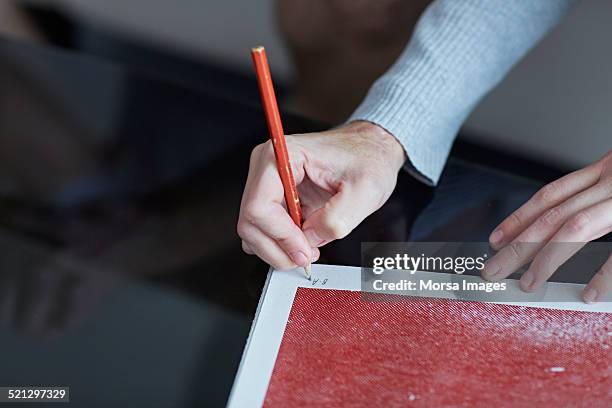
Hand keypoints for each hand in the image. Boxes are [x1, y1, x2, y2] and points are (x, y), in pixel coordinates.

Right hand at [238, 121, 405, 269]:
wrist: (370, 150)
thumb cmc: (366, 159)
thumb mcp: (366, 189)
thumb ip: (338, 217)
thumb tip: (311, 238)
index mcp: (283, 155)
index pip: (259, 206)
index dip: (281, 236)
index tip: (305, 250)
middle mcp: (268, 167)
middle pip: (250, 223)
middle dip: (278, 248)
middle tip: (307, 256)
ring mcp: (267, 183)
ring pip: (252, 231)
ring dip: (278, 249)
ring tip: (308, 248)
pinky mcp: (273, 197)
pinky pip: (263, 230)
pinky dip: (280, 244)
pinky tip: (303, 240)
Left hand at [483, 151, 611, 302]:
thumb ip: (606, 187)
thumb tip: (583, 213)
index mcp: (608, 168)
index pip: (550, 194)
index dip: (519, 217)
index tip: (495, 238)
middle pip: (552, 214)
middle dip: (517, 244)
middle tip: (492, 269)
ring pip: (575, 226)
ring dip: (546, 258)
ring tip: (526, 283)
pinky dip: (605, 272)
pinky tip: (588, 293)